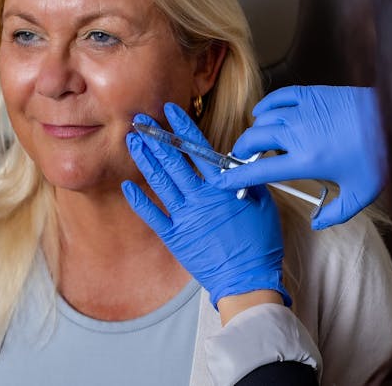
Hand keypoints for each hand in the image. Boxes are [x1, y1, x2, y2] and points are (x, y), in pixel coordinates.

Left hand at [122, 103, 289, 309]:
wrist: (248, 280)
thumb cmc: (260, 243)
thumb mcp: (264, 203)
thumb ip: (247, 179)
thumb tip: (235, 161)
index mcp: (222, 187)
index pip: (198, 149)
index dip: (183, 128)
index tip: (170, 111)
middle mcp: (200, 198)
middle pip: (174, 160)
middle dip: (156, 137)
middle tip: (140, 120)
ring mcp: (185, 217)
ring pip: (160, 182)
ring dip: (146, 159)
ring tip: (132, 141)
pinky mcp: (175, 237)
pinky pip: (152, 215)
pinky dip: (139, 200)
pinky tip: (127, 185)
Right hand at [215, 86, 385, 229]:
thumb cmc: (380, 156)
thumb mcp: (360, 194)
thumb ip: (336, 213)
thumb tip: (318, 222)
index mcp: (306, 161)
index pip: (260, 170)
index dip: (237, 177)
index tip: (224, 181)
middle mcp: (298, 133)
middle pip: (252, 140)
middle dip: (241, 152)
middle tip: (243, 161)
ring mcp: (303, 110)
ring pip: (262, 118)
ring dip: (256, 131)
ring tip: (261, 141)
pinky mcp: (311, 94)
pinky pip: (277, 97)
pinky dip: (266, 106)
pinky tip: (266, 114)